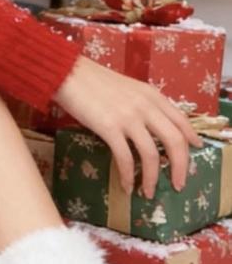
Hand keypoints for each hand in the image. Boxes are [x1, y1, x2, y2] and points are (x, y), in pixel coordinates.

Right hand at [53, 54, 202, 198]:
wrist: (67, 71)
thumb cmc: (94, 80)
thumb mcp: (129, 88)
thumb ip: (145, 104)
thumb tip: (155, 129)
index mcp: (151, 95)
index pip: (181, 121)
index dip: (191, 139)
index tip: (197, 151)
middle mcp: (145, 105)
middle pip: (174, 142)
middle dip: (180, 168)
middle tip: (177, 184)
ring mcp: (127, 116)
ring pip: (151, 155)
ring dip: (152, 178)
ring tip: (148, 192)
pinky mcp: (108, 127)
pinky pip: (125, 158)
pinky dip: (128, 176)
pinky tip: (126, 185)